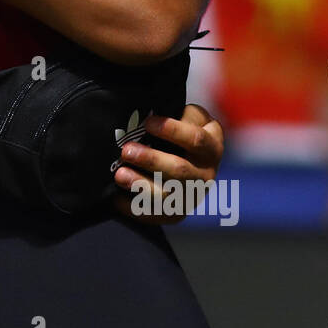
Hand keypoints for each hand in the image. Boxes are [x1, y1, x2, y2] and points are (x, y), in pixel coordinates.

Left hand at [113, 102, 224, 223]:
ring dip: (141, 186)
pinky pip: (156, 215)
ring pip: (168, 196)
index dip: (172, 130)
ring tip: (119, 175)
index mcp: (212, 147)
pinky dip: (135, 208)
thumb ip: (180, 113)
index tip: (147, 122)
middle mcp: (206, 174)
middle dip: (151, 160)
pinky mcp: (176, 213)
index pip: (195, 139)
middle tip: (126, 150)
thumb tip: (153, 115)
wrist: (189, 160)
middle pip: (180, 170)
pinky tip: (116, 198)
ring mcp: (192, 196)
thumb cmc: (183, 130)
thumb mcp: (190, 116)